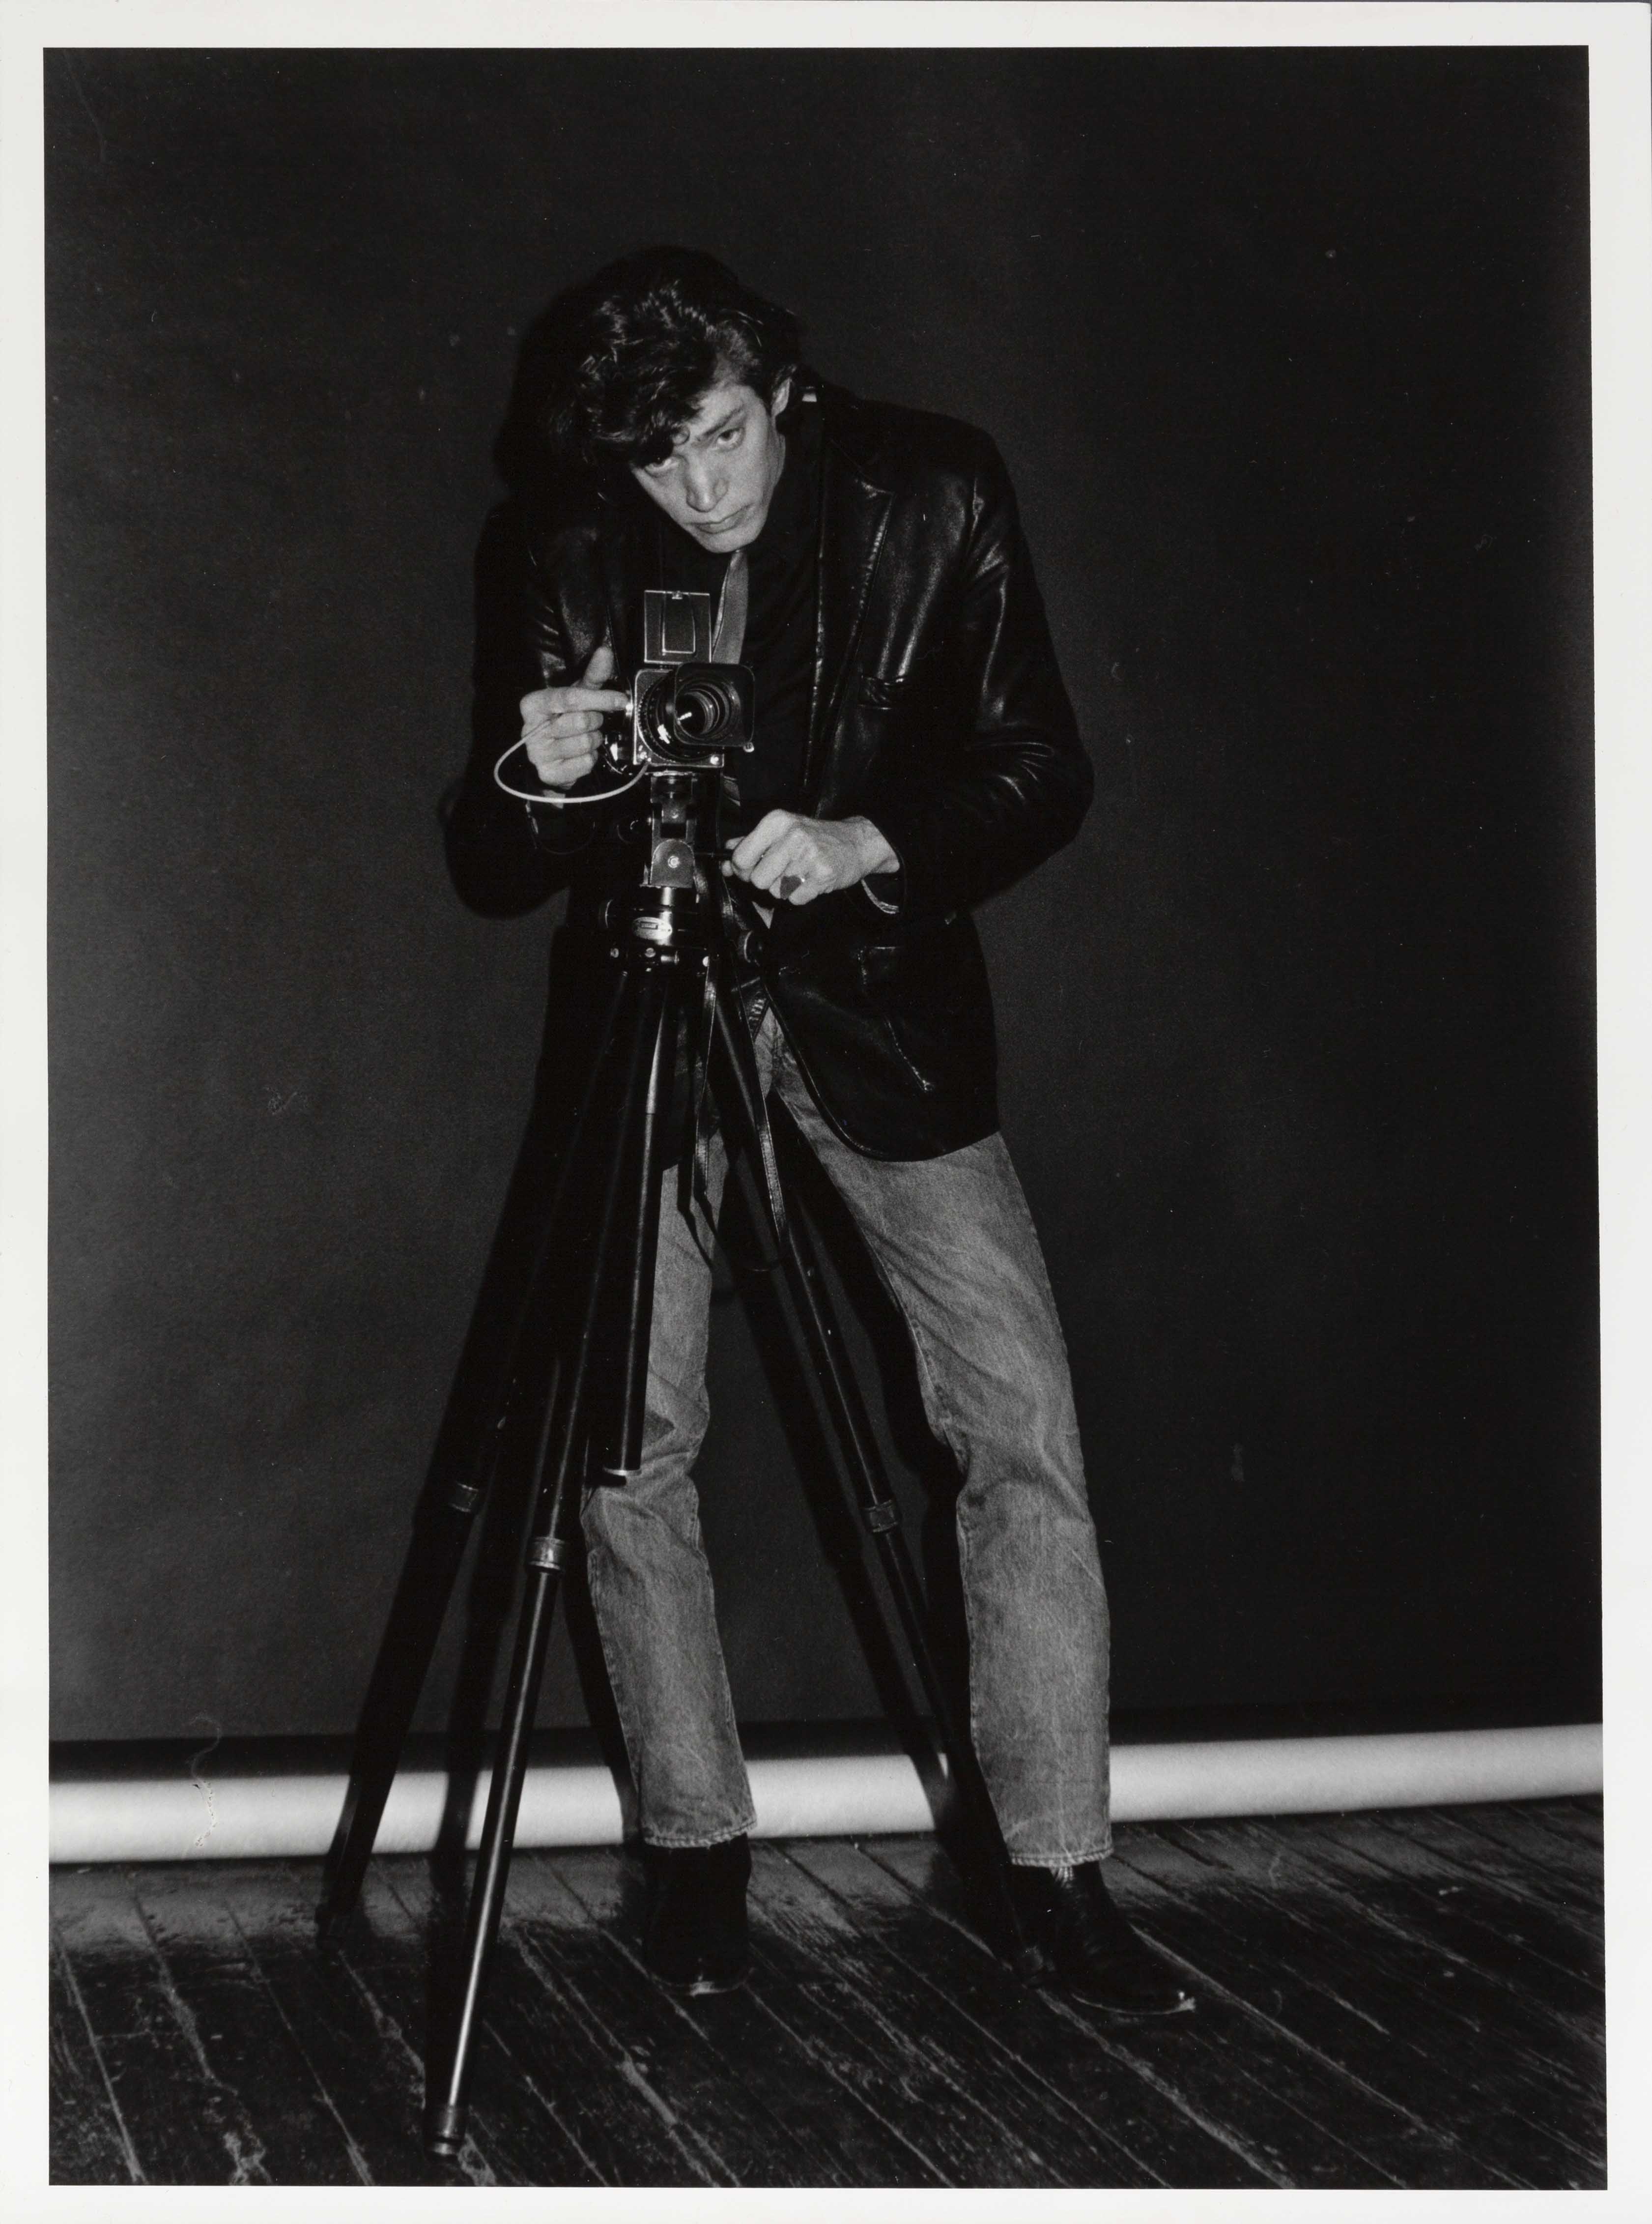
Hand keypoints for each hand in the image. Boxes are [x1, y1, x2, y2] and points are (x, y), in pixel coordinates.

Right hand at [519, 645, 628, 789]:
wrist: (549, 758)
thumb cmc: (562, 720)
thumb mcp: (574, 696)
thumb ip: (591, 676)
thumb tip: (605, 652)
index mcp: (533, 704)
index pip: (571, 698)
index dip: (600, 699)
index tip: (620, 700)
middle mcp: (531, 728)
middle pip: (581, 721)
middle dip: (595, 722)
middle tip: (590, 723)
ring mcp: (538, 753)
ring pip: (585, 743)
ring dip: (594, 741)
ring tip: (584, 738)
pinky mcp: (549, 773)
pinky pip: (585, 763)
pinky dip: (590, 759)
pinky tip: (580, 754)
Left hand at [723, 811, 897, 904]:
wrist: (855, 843)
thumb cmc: (816, 837)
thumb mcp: (782, 830)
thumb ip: (751, 842)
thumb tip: (726, 858)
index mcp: (777, 822)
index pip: (741, 856)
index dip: (742, 869)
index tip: (750, 868)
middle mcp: (792, 836)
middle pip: (757, 879)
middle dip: (765, 881)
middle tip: (780, 872)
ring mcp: (809, 856)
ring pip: (775, 891)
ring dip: (784, 888)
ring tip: (799, 873)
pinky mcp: (822, 875)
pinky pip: (795, 899)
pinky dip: (800, 895)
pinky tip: (810, 880)